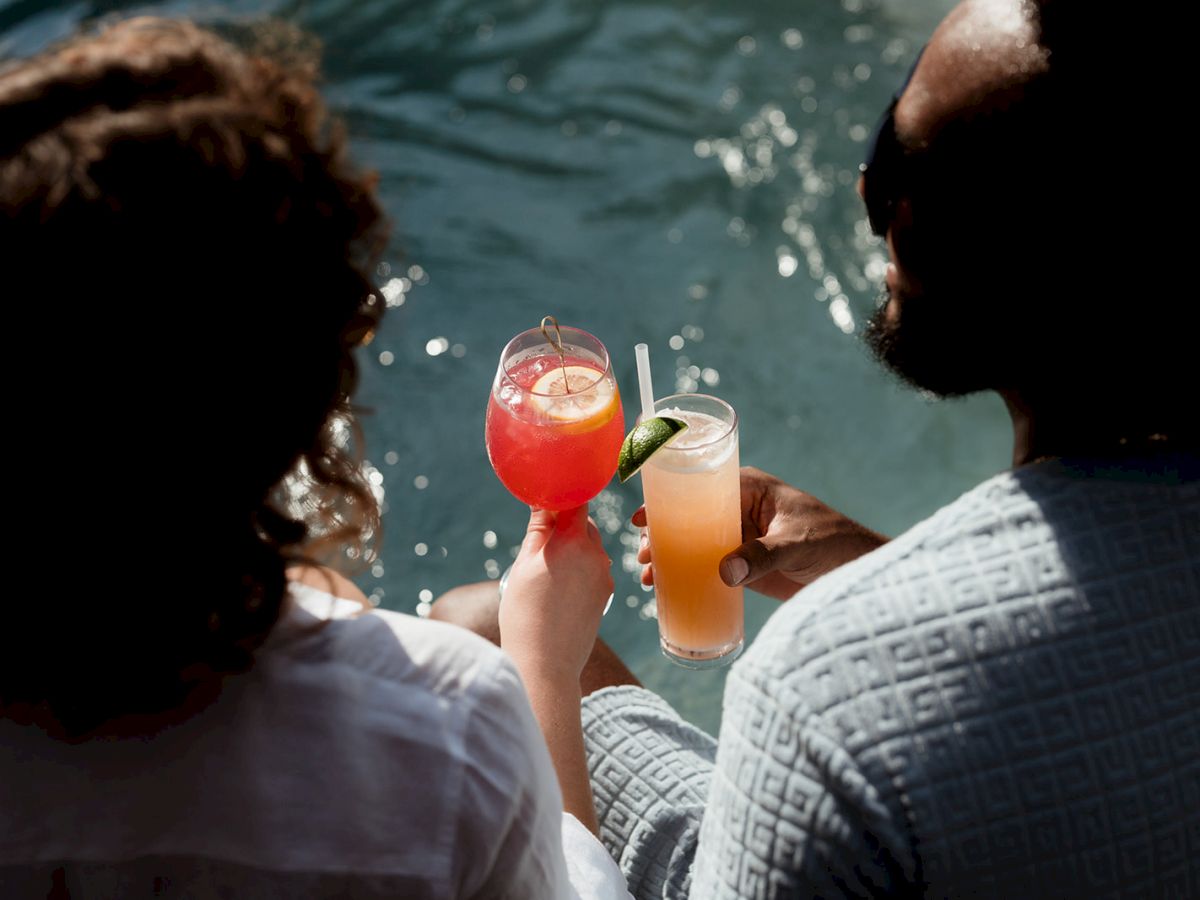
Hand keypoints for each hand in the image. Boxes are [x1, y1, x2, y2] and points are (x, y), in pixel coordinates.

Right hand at [499, 505, 613, 684]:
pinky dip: (579, 570)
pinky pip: (594, 569)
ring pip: (590, 548)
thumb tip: (543, 502)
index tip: (546, 501)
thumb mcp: (524, 564)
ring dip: (573, 549)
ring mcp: (604, 576)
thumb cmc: (525, 612)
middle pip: (584, 524)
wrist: (544, 663)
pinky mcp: (606, 595)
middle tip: (539, 541)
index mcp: (573, 541)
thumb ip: (539, 530)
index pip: (576, 502)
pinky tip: (559, 589)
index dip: (561, 498)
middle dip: (565, 526)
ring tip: (547, 572)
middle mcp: (596, 555)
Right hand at [632, 466, 886, 600]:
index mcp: (750, 488)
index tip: (642, 517)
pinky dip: (684, 575)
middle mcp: (737, 509)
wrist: (858, 575)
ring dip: (666, 557)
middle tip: (643, 557)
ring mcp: (737, 538)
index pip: (699, 485)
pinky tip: (664, 589)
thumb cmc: (835, 544)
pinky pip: (704, 566)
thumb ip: (763, 556)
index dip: (666, 498)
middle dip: (660, 534)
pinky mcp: (742, 564)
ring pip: (690, 542)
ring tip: (648, 578)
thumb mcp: (798, 544)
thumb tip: (723, 572)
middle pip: (687, 515)